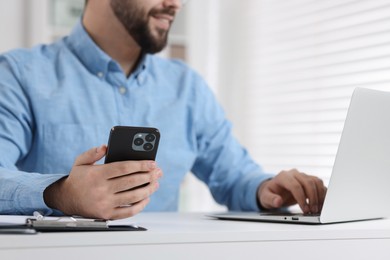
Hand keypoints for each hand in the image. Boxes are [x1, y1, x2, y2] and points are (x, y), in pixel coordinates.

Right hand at [44, 145, 161, 218]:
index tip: (152, 163)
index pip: (124, 168)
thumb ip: (92, 152)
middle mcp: (101, 190)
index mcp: (97, 175)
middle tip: (158, 172)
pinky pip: (128, 211)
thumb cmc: (78, 178)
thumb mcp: (81, 162)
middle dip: (148, 176)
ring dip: (148, 190)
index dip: (140, 165)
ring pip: (132, 197)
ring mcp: (105, 203)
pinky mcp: (107, 214)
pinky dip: (140, 205)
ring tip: (156, 183)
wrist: (66, 199)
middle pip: (131, 182)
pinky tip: (146, 198)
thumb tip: (106, 147)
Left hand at [257, 169, 326, 213]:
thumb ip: (271, 199)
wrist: (273, 189)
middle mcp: (294, 174)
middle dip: (312, 198)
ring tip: (318, 208)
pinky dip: (323, 193)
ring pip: (316, 182)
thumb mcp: (265, 198)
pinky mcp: (309, 180)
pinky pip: (319, 184)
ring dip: (319, 195)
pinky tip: (321, 204)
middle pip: (308, 183)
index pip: (295, 185)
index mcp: (283, 176)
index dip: (301, 198)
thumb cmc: (269, 193)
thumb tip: (278, 201)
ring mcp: (302, 175)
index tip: (305, 210)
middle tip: (313, 211)